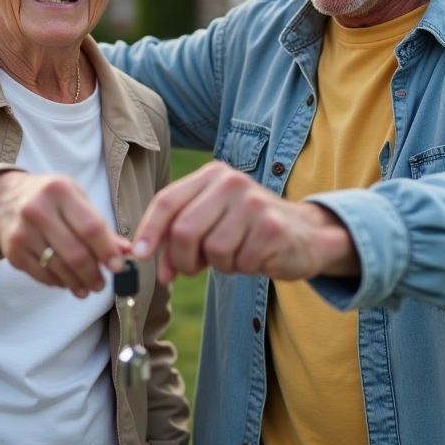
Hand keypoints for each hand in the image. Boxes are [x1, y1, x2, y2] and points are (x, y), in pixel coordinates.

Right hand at [0, 170, 131, 297]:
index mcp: (60, 191)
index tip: (118, 267)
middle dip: (93, 273)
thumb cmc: (49, 198)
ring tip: (88, 287)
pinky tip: (67, 282)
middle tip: (102, 284)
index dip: (107, 251)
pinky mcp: (12, 252)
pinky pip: (42, 275)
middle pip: (75, 253)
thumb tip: (126, 251)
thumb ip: (100, 225)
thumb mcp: (75, 199)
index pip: (91, 227)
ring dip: (78, 283)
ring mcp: (22, 232)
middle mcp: (38, 210)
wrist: (2, 199)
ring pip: (59, 268)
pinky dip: (59, 282)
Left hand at [131, 160, 358, 282]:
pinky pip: (239, 262)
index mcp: (212, 175)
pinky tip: (256, 257)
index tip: (139, 255)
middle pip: (184, 230)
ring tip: (236, 254)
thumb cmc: (249, 229)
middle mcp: (232, 182)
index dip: (149, 230)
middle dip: (182, 259)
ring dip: (219, 265)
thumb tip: (149, 261)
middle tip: (192, 269)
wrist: (306, 234)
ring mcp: (253, 204)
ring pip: (212, 251)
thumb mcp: (212, 220)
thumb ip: (179, 234)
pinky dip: (242, 268)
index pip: (167, 201)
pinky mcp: (271, 228)